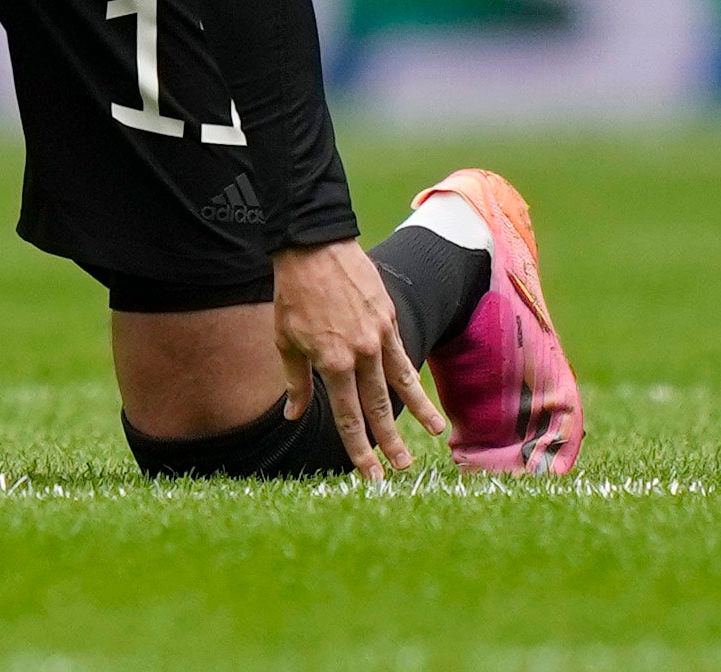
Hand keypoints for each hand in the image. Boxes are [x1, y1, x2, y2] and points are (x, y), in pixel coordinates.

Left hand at [271, 238, 448, 478]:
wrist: (313, 246)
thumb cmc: (293, 294)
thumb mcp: (285, 340)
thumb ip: (296, 381)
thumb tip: (293, 415)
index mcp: (332, 362)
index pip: (349, 417)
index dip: (360, 449)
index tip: (370, 475)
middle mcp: (361, 353)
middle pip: (378, 406)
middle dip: (390, 442)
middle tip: (402, 468)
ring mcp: (379, 336)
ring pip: (402, 383)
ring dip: (418, 412)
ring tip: (435, 435)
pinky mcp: (389, 319)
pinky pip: (403, 355)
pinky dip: (412, 377)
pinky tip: (420, 394)